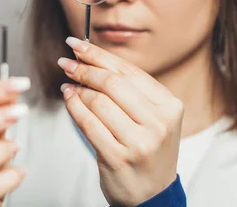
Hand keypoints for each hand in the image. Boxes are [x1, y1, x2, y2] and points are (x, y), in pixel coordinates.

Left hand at [58, 37, 183, 205]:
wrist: (153, 195)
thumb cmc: (149, 151)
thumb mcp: (154, 118)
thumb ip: (132, 91)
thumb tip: (94, 60)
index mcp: (169, 106)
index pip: (129, 71)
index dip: (100, 55)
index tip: (79, 45)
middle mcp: (158, 123)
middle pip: (112, 83)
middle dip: (85, 68)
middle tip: (67, 62)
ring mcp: (139, 142)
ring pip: (98, 102)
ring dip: (77, 89)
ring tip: (68, 84)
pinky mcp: (117, 157)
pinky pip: (88, 123)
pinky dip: (74, 107)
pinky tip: (69, 99)